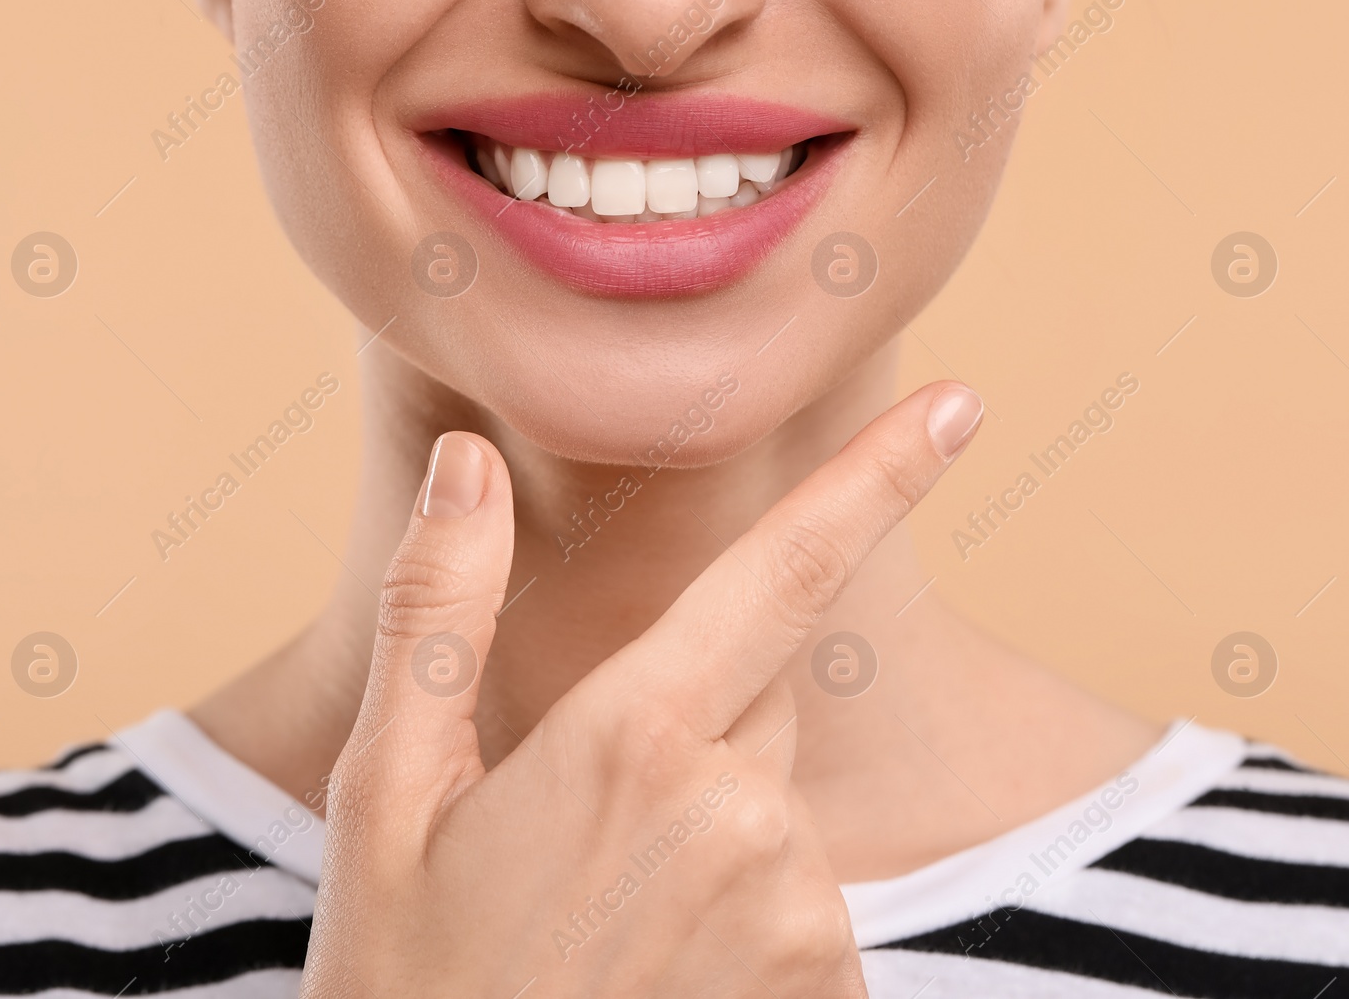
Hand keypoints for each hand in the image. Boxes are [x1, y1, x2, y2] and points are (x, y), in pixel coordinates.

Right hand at [300, 382, 982, 997]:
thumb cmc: (411, 988)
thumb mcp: (384, 799)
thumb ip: (439, 615)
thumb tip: (466, 463)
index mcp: (632, 742)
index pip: (782, 576)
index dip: (878, 480)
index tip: (964, 408)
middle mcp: (742, 818)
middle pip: (763, 703)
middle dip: (693, 728)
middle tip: (577, 836)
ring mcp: (799, 917)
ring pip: (777, 817)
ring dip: (712, 844)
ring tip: (604, 934)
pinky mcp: (828, 993)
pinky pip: (803, 914)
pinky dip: (747, 928)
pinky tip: (654, 979)